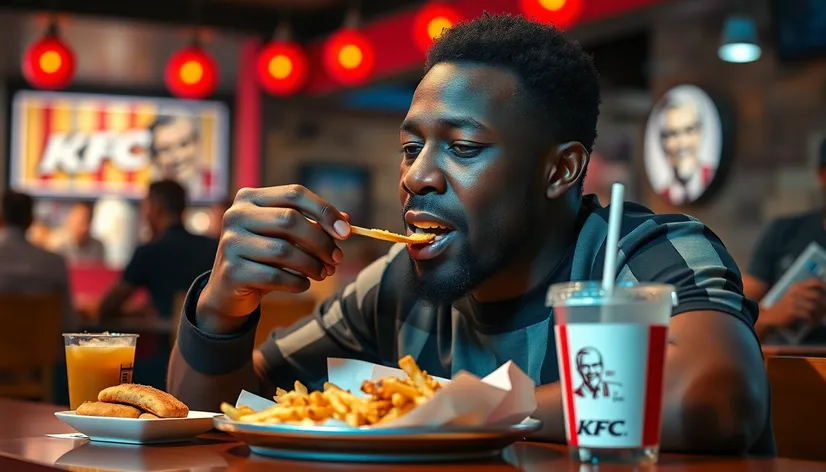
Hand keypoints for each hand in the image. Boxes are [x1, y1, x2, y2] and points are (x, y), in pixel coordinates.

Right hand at [198, 185, 349, 326]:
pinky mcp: (232, 271)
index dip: (324, 211)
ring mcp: (230, 243)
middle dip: (321, 241)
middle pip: (290, 220)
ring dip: (312, 265)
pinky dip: (297, 282)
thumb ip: (313, 225)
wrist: (229, 290)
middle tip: (337, 258)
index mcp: (250, 198)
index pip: (294, 194)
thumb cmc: (264, 256)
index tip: (346, 231)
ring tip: (323, 273)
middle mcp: (236, 215)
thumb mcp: (286, 237)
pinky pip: (275, 276)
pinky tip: (304, 284)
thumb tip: (347, 222)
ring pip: (284, 251)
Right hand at [761, 279, 825, 329]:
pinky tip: (811, 322)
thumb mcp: (794, 296)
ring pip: (813, 306)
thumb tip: (824, 295)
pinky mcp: (791, 310)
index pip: (814, 282)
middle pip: (817, 296)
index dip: (825, 286)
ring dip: (818, 315)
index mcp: (797, 286)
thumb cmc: (786, 307)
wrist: (771, 316)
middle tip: (824, 312)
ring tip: (817, 319)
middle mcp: (794, 291)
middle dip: (824, 305)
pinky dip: (812, 320)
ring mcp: (792, 301)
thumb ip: (807, 293)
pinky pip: (807, 315)